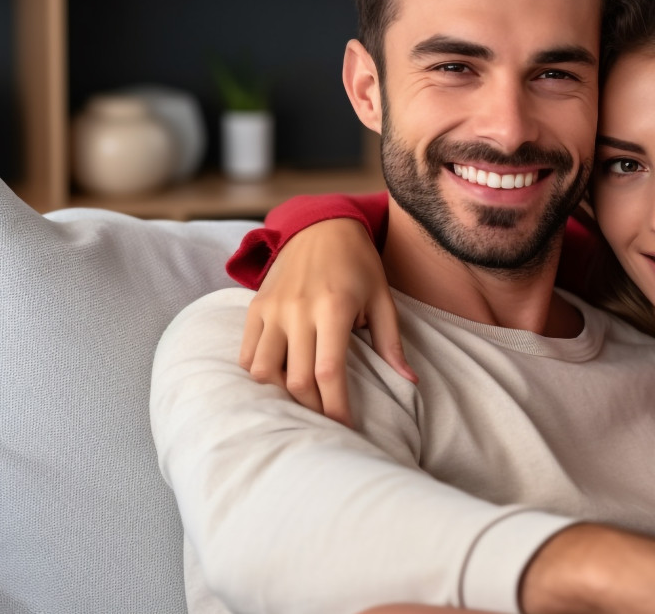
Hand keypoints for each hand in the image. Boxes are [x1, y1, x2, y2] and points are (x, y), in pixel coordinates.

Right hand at [239, 218, 416, 427]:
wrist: (321, 225)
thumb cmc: (359, 264)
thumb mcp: (382, 298)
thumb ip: (391, 342)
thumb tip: (408, 381)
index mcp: (333, 308)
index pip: (328, 372)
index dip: (336, 407)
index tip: (346, 428)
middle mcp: (298, 309)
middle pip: (296, 380)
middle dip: (313, 409)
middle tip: (328, 420)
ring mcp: (272, 308)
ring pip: (263, 371)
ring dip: (281, 394)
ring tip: (303, 399)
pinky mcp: (255, 306)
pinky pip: (246, 353)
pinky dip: (259, 373)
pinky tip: (280, 378)